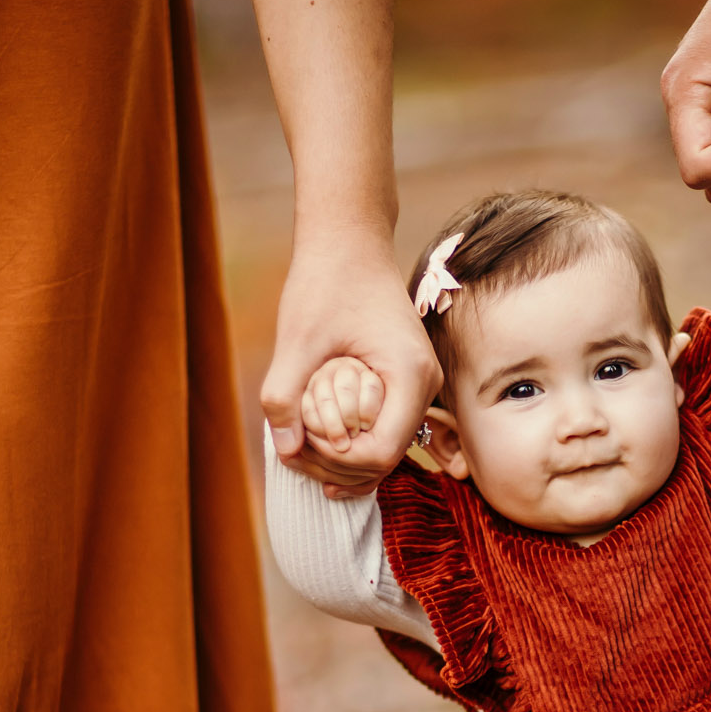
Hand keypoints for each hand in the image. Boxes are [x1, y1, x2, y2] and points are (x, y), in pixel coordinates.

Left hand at [261, 233, 440, 497]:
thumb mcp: (297, 338)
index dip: (339, 463)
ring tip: (300, 457)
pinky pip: (383, 428)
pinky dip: (353, 444)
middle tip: (291, 457)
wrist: (350, 242)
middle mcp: (425, 385)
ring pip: (386, 449)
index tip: (299, 447)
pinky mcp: (404, 382)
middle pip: (387, 458)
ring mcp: (418, 385)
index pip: (383, 451)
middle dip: (338, 469)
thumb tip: (285, 450)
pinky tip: (319, 450)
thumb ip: (285, 395)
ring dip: (344, 462)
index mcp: (409, 375)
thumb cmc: (326, 281)